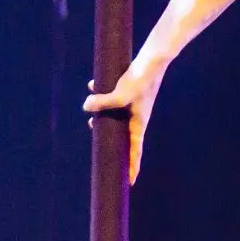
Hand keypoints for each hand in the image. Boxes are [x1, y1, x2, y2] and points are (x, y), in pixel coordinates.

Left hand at [82, 59, 163, 183]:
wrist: (153, 58)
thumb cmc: (142, 80)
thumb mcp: (120, 94)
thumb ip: (102, 102)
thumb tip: (86, 106)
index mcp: (139, 123)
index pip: (135, 150)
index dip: (133, 167)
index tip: (131, 182)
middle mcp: (136, 116)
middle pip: (123, 136)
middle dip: (111, 144)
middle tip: (102, 150)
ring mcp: (132, 104)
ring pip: (116, 117)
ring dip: (103, 117)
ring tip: (92, 121)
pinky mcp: (128, 91)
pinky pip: (112, 98)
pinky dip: (102, 94)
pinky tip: (93, 86)